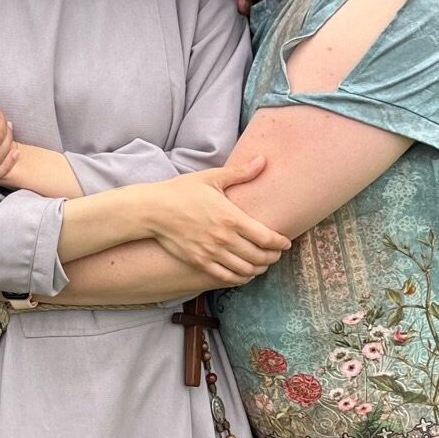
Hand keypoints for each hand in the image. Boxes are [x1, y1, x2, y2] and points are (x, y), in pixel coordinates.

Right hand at [141, 156, 289, 286]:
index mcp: (231, 217)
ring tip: (262, 264)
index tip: (285, 243)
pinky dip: (240, 278)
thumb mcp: (211, 178)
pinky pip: (227, 277)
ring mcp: (211, 252)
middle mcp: (224, 238)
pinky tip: (244, 273)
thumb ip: (240, 172)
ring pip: (245, 270)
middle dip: (272, 257)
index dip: (280, 243)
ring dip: (258, 269)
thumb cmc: (182, 191)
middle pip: (259, 256)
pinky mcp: (199, 262)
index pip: (266, 238)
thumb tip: (263, 160)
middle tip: (276, 254)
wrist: (153, 210)